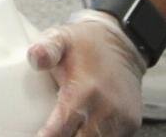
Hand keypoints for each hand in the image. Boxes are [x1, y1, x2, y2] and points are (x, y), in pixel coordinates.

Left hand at [28, 11, 147, 136]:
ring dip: (79, 135)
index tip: (40, 134)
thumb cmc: (87, 43)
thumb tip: (35, 58)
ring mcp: (120, 119)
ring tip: (68, 127)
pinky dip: (95, 135)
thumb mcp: (62, 38)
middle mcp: (105, 109)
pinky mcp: (129, 124)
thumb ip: (46, 49)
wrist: (124, 43)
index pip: (60, 131)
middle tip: (53, 129)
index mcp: (84, 91)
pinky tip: (84, 126)